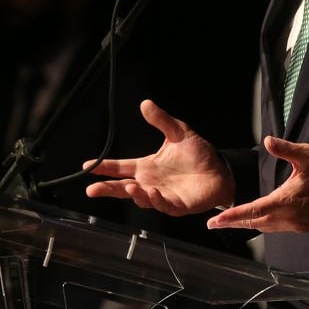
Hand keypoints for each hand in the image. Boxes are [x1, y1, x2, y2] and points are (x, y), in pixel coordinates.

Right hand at [84, 99, 234, 214]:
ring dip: (134, 194)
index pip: (121, 167)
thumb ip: (161, 120)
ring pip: (142, 198)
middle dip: (107, 189)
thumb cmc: (199, 154)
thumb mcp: (179, 133)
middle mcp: (151, 183)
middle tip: (92, 189)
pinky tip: (152, 193)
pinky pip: (163, 205)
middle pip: (123, 187)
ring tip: (129, 186)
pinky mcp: (176, 205)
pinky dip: (156, 200)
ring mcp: (162, 196)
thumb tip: (145, 103)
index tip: (87, 166)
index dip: (104, 167)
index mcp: (148, 167)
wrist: (221, 170)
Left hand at [207, 136, 308, 232]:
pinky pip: (276, 228)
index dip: (232, 216)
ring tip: (231, 221)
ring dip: (247, 224)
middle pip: (254, 223)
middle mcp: (288, 217)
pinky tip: (257, 219)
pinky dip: (262, 224)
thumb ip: (285, 149)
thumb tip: (267, 140)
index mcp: (285, 201)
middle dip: (233, 223)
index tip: (215, 221)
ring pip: (264, 227)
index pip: (252, 211)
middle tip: (214, 224)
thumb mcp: (306, 155)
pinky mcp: (301, 227)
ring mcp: (295, 224)